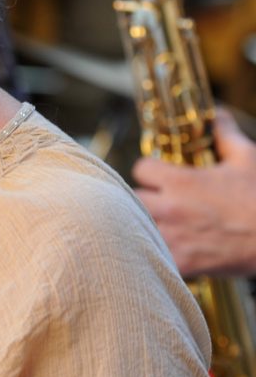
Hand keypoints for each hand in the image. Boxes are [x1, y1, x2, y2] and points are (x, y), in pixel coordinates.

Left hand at [133, 109, 255, 276]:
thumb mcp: (247, 159)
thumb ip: (225, 135)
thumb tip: (218, 114)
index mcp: (180, 181)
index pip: (141, 169)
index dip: (150, 171)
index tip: (161, 176)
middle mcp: (169, 207)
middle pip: (133, 199)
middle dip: (146, 198)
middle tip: (162, 202)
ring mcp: (172, 236)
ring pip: (136, 228)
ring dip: (147, 226)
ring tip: (164, 225)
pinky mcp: (181, 262)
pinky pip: (154, 258)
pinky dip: (159, 256)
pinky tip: (171, 252)